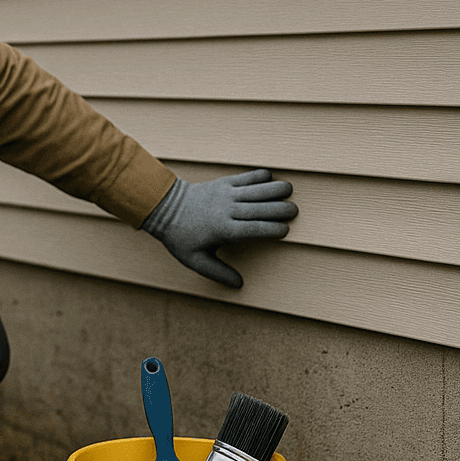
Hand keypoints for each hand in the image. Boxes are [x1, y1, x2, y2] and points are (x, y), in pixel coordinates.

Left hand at [143, 169, 296, 288]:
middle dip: (279, 209)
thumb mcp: (195, 260)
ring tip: (290, 189)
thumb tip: (239, 285)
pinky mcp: (222, 183)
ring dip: (273, 189)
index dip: (272, 229)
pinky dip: (258, 176)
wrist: (164, 207)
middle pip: (259, 209)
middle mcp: (226, 210)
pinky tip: (271, 176)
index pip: (253, 229)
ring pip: (255, 190)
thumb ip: (218, 273)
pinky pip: (244, 178)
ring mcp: (225, 194)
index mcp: (222, 230)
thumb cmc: (180, 237)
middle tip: (295, 211)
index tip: (286, 231)